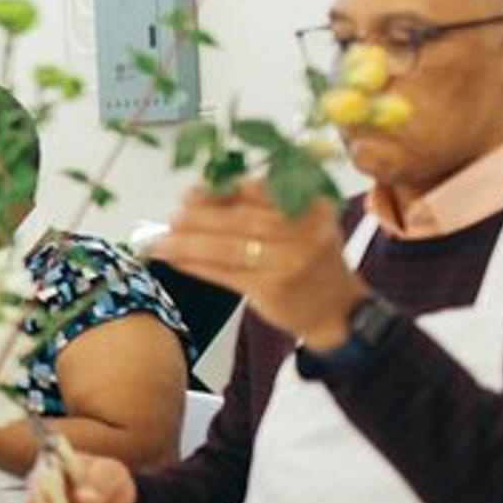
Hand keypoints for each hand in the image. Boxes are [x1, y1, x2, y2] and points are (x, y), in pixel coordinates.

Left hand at [155, 179, 366, 347]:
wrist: (340, 311)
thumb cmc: (313, 262)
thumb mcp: (303, 225)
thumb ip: (264, 206)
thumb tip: (207, 191)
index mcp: (311, 208)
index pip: (258, 192)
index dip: (219, 191)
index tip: (191, 192)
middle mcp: (303, 233)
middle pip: (239, 220)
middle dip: (197, 218)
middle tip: (172, 216)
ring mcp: (288, 262)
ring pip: (226, 248)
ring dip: (187, 243)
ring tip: (162, 240)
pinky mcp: (271, 289)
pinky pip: (225, 274)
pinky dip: (196, 266)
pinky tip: (176, 261)